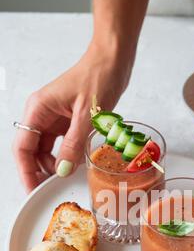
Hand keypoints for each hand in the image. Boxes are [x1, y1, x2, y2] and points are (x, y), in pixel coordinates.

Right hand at [13, 42, 132, 191]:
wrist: (113, 60)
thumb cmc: (99, 77)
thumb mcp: (87, 115)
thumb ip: (74, 145)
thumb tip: (62, 171)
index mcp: (38, 109)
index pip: (23, 148)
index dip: (26, 171)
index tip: (32, 189)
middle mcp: (41, 114)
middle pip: (31, 151)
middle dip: (39, 171)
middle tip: (50, 189)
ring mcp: (54, 117)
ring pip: (46, 149)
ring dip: (54, 164)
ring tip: (67, 176)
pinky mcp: (67, 120)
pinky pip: (61, 143)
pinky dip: (66, 156)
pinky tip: (75, 163)